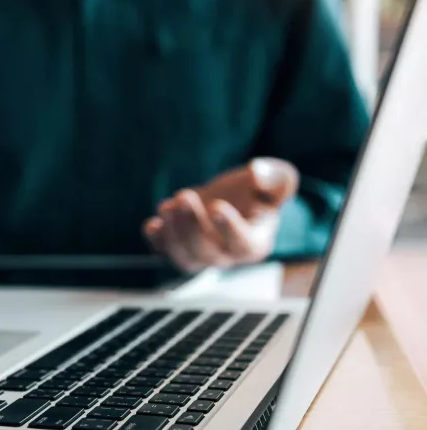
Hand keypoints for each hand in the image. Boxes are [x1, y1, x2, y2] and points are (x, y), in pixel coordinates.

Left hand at [143, 158, 299, 272]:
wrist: (231, 197)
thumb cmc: (257, 191)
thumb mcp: (276, 180)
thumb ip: (276, 178)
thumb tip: (258, 172)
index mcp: (255, 242)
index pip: (243, 244)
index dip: (230, 228)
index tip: (217, 206)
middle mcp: (227, 256)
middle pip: (207, 253)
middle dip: (192, 226)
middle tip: (184, 196)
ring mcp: (200, 255)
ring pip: (184, 258)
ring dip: (172, 234)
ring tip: (167, 207)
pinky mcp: (178, 247)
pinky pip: (164, 252)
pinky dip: (156, 241)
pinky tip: (153, 224)